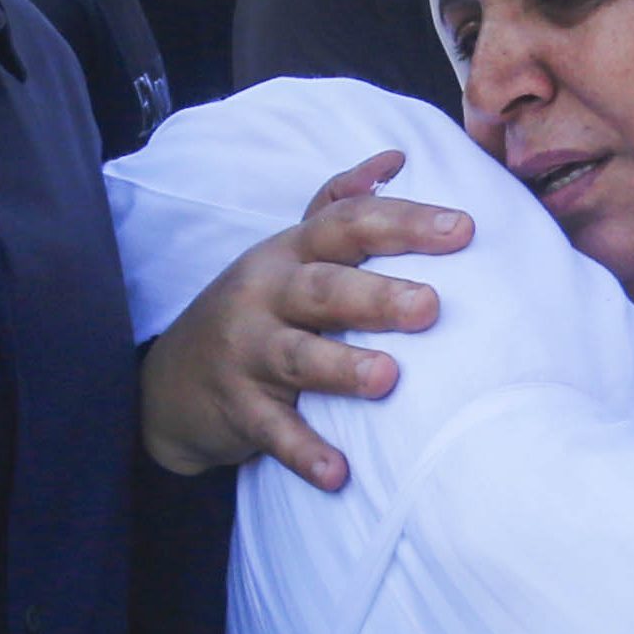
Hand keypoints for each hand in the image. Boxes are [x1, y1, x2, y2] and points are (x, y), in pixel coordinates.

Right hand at [139, 150, 468, 487]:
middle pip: (324, 288)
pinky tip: (340, 473)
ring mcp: (246, 351)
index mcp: (291, 252)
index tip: (465, 229)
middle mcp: (266, 293)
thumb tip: (395, 159)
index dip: (405, 222)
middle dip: (376, 297)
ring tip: (388, 380)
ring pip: (296, 356)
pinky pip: (272, 431)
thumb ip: (339, 205)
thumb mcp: (289, 252)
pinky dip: (304, 453)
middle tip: (431, 307)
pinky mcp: (235, 407)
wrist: (169, 383)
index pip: (350, 224)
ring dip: (342, 368)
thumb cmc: (256, 308)